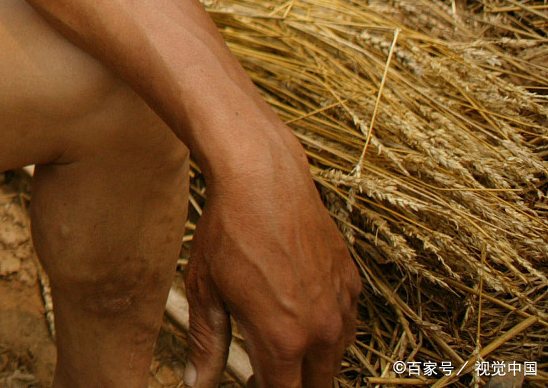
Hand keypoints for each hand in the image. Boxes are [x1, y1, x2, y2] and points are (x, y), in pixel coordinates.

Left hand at [184, 138, 358, 387]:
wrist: (264, 179)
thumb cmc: (227, 232)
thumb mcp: (205, 290)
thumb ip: (206, 344)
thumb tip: (196, 383)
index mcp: (283, 340)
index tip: (249, 383)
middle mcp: (321, 330)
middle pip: (316, 384)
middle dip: (292, 382)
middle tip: (262, 371)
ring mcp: (342, 307)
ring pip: (334, 357)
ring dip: (311, 360)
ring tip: (278, 343)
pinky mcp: (351, 284)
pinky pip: (344, 324)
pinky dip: (325, 330)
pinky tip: (298, 312)